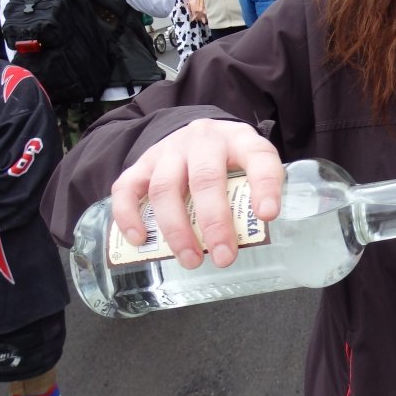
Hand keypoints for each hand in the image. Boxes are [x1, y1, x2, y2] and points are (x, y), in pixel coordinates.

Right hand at [109, 119, 284, 268]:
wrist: (198, 135)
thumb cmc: (229, 160)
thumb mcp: (252, 165)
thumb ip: (256, 191)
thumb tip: (259, 231)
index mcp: (240, 140)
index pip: (258, 157)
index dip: (265, 186)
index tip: (268, 215)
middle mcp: (203, 140)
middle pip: (205, 178)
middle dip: (214, 222)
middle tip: (224, 257)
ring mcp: (169, 150)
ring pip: (165, 187)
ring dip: (176, 229)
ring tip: (191, 260)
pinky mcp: (142, 163)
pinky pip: (127, 187)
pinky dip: (129, 216)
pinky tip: (140, 240)